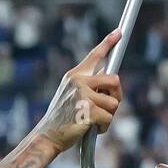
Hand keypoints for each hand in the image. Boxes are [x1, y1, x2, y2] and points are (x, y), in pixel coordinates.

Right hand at [34, 31, 121, 153]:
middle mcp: (78, 81)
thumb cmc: (63, 118)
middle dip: (116, 94)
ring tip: (94, 120)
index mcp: (74, 75)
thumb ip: (88, 86)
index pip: (94, 55)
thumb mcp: (71, 95)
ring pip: (113, 103)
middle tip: (108, 105)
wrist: (48, 135)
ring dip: (108, 115)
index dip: (108, 42)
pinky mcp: (87, 111)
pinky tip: (91, 128)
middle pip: (114, 80)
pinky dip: (104, 127)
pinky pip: (108, 118)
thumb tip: (113, 82)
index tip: (119, 32)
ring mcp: (82, 95)